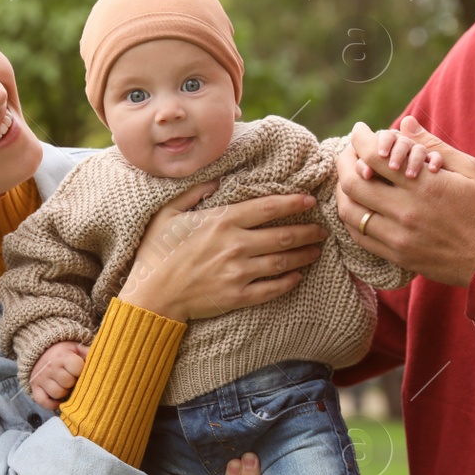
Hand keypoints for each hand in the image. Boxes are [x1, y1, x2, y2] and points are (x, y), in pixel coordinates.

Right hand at [27, 341, 88, 411]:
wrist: (39, 351)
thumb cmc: (63, 352)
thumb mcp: (75, 347)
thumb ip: (88, 353)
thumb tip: (103, 360)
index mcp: (63, 356)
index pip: (77, 368)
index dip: (81, 371)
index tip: (80, 370)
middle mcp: (51, 367)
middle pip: (68, 382)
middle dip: (73, 382)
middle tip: (73, 378)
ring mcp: (42, 378)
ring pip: (58, 393)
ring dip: (64, 392)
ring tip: (66, 386)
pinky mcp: (35, 387)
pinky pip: (43, 401)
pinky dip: (51, 404)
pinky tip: (58, 400)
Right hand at [118, 181, 328, 321]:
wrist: (152, 296)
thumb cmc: (156, 253)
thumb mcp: (168, 214)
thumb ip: (193, 193)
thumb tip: (216, 178)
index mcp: (221, 221)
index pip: (267, 208)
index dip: (292, 202)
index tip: (309, 199)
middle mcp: (235, 245)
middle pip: (282, 235)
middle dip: (307, 231)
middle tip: (322, 229)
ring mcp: (238, 272)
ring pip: (282, 261)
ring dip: (303, 255)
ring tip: (315, 250)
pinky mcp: (237, 296)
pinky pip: (272, 288)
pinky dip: (288, 282)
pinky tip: (298, 276)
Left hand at [338, 114, 474, 286]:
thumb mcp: (470, 170)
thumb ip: (433, 146)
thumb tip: (405, 124)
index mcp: (424, 186)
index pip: (374, 156)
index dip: (360, 139)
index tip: (359, 131)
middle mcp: (406, 212)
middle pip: (353, 182)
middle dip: (344, 161)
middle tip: (347, 151)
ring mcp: (398, 238)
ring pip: (350, 212)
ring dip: (342, 191)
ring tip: (348, 178)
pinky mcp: (397, 257)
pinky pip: (359, 237)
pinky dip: (351, 218)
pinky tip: (357, 206)